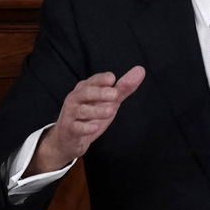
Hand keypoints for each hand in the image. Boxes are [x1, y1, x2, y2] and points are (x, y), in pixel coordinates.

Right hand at [28, 67, 145, 174]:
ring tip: (110, 111)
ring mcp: (71, 114)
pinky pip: (76, 128)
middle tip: (114, 94)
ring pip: (82, 111)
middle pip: (85, 92)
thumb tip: (141, 70)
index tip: (112, 79)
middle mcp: (76, 99)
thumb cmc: (90, 116)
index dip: (102, 79)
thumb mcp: (108, 101)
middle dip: (99, 92)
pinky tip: (94, 127)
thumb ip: (123, 87)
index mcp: (85, 89)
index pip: (93, 80)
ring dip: (96, 111)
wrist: (69, 139)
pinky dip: (85, 128)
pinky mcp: (70, 130)